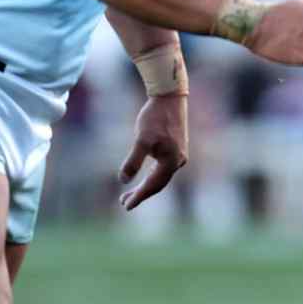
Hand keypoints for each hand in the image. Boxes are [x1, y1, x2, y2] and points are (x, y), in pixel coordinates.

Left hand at [118, 92, 187, 210]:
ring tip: (130, 191)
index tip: (126, 207)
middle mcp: (178, 161)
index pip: (153, 185)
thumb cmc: (155, 117)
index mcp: (171, 162)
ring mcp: (179, 154)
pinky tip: (144, 173)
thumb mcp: (141, 139)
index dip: (139, 197)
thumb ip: (133, 161)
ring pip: (161, 176)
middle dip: (141, 194)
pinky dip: (152, 174)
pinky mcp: (176, 147)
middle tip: (123, 202)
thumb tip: (123, 180)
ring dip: (146, 184)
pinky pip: (163, 168)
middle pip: (158, 184)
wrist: (170, 97)